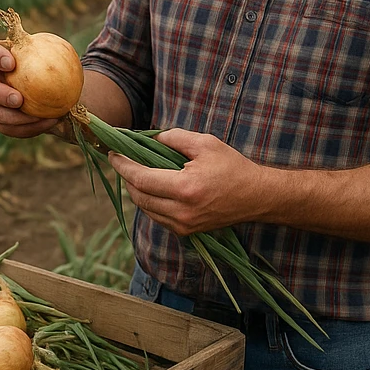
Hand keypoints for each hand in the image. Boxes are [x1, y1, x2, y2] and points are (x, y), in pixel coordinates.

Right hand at [0, 46, 62, 138]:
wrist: (49, 93)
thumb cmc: (48, 70)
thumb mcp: (53, 59)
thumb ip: (55, 55)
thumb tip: (70, 55)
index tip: (11, 64)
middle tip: (18, 99)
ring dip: (15, 117)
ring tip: (37, 117)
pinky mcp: (0, 122)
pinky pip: (10, 128)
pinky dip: (29, 128)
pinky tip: (48, 123)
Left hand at [108, 129, 266, 235]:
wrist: (257, 196)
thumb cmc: (232, 167)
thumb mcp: (205, 143)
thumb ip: (174, 138)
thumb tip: (150, 139)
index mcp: (184, 188)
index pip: (140, 178)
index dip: (122, 165)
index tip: (112, 153)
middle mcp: (181, 211)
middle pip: (138, 195)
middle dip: (127, 177)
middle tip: (124, 160)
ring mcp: (183, 225)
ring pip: (145, 209)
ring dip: (137, 190)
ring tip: (137, 172)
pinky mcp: (187, 232)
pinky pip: (157, 217)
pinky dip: (150, 202)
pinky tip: (153, 188)